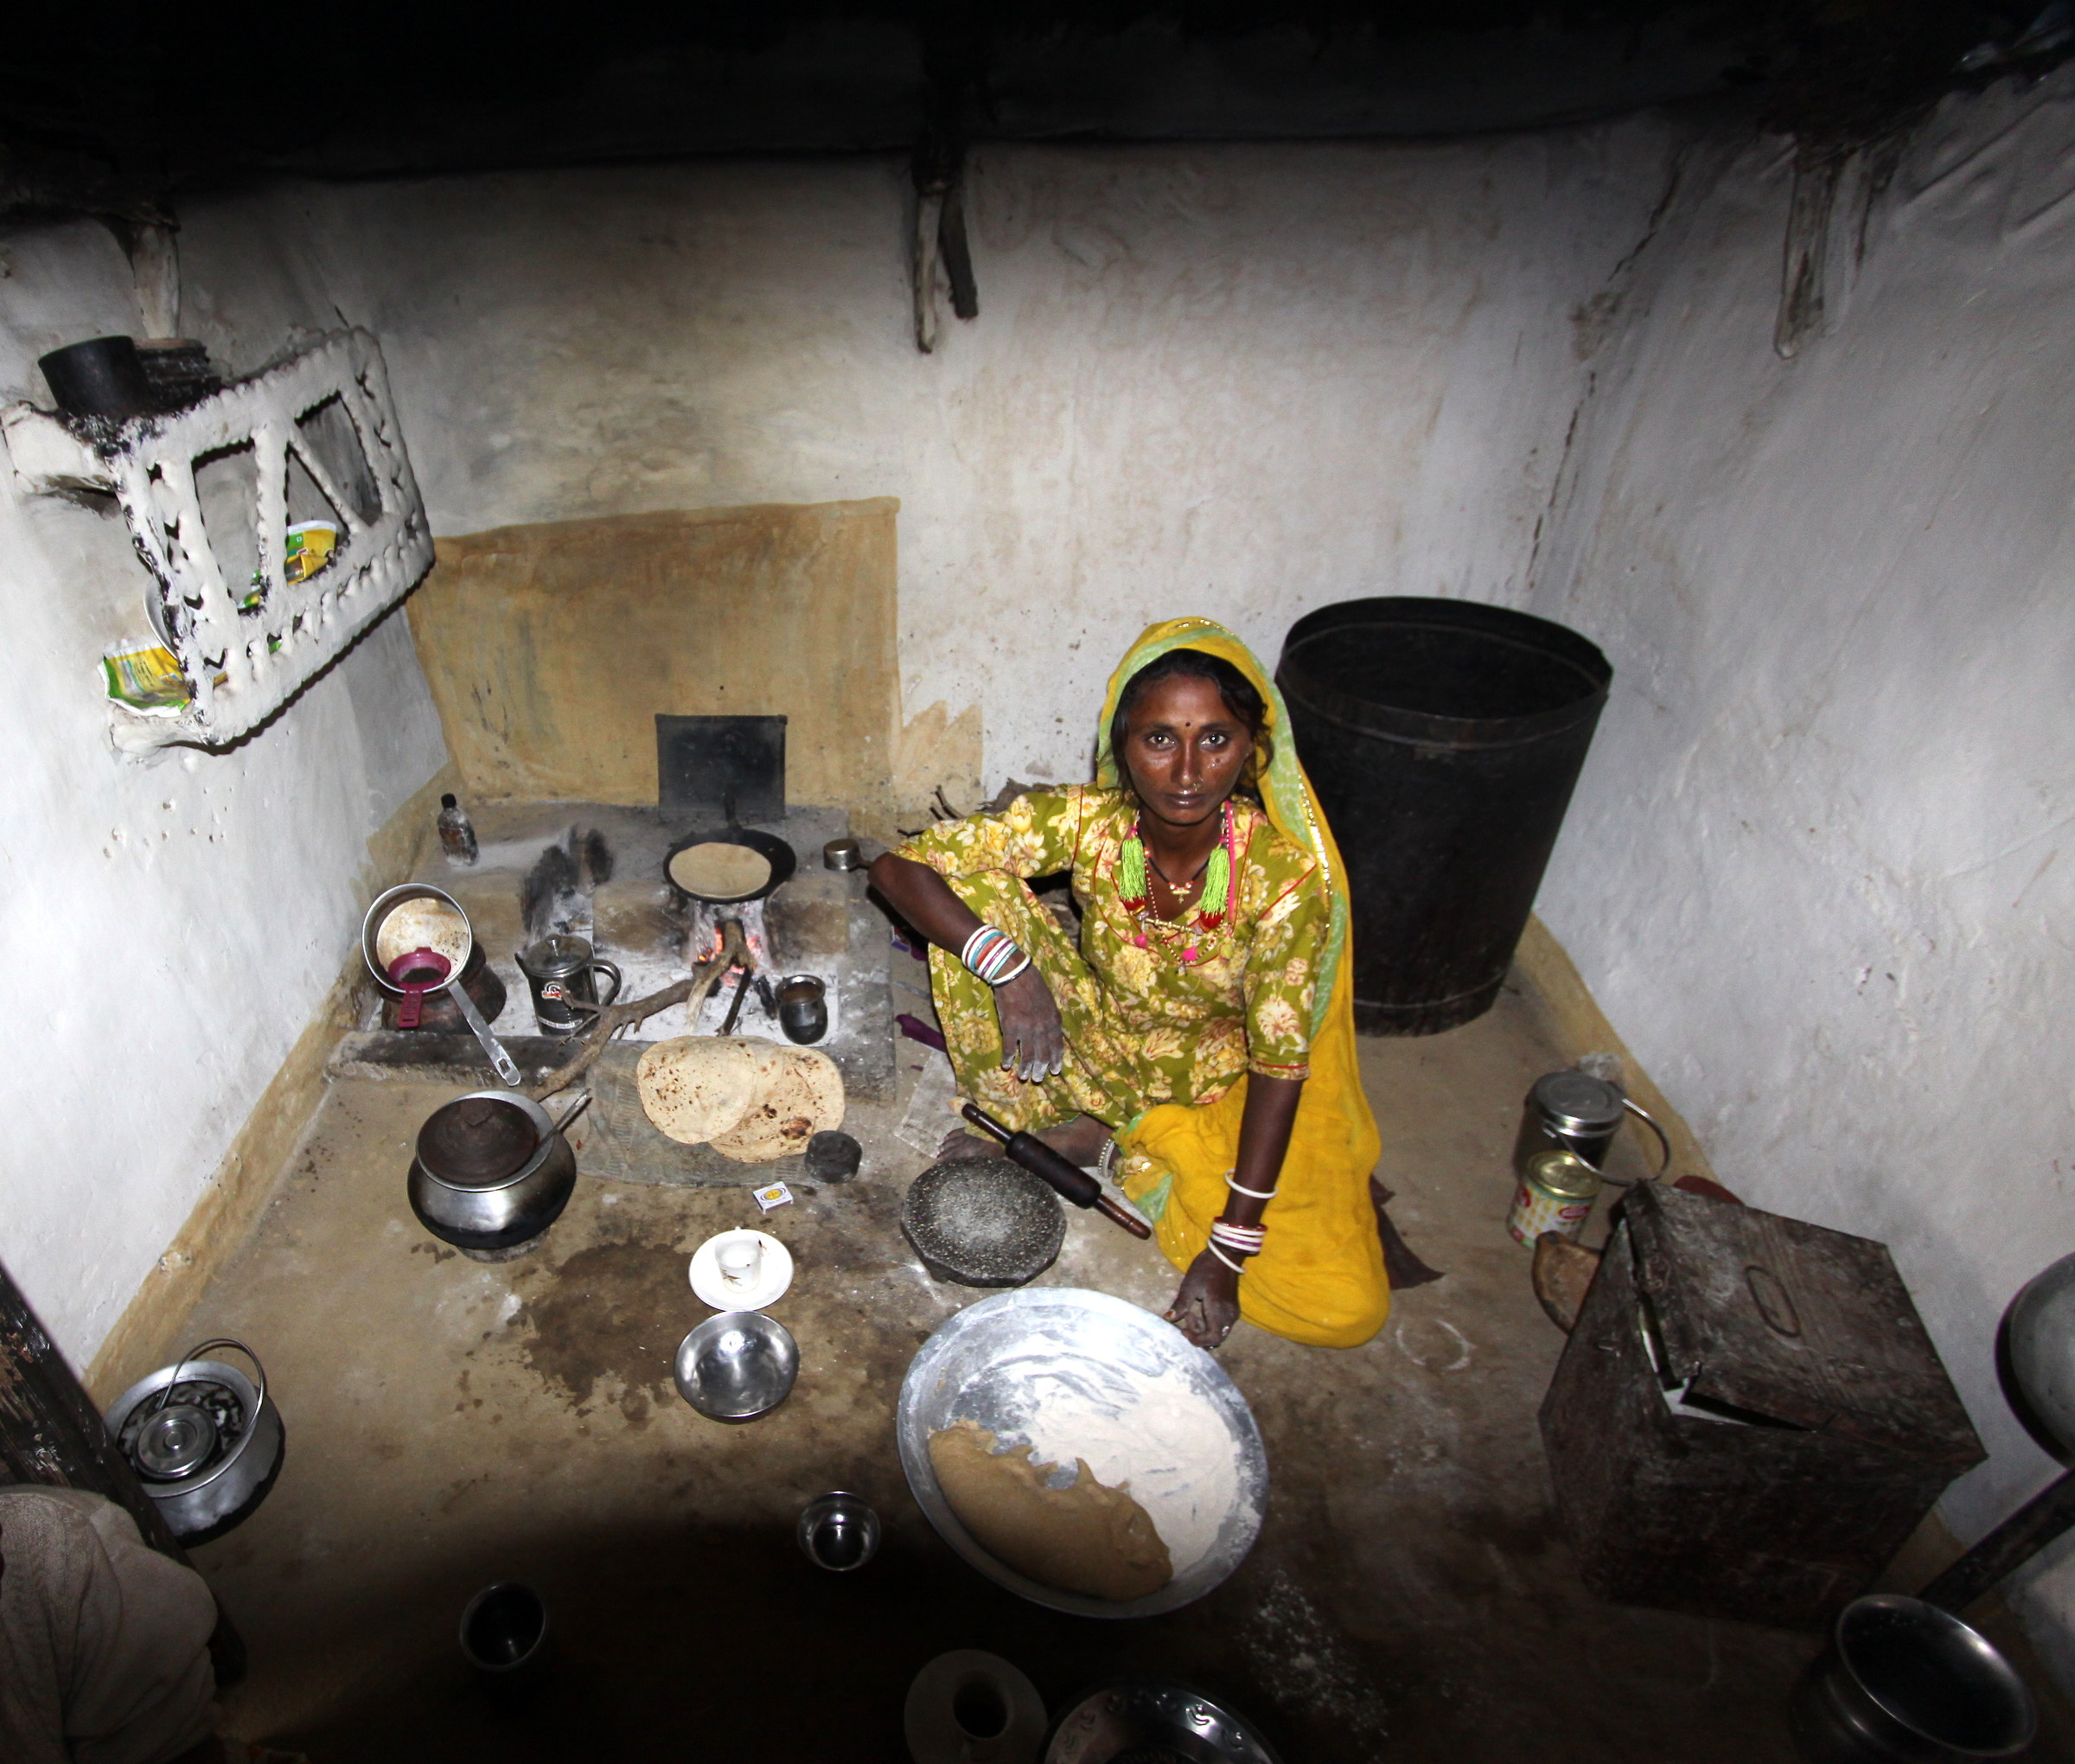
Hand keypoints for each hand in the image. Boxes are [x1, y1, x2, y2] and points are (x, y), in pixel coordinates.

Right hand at [993, 965, 1064, 1080]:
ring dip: (1025, 1068)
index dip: (1056, 1060)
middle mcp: (1042, 1028)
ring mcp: (1026, 1029)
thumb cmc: (1032, 983)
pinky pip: (1009, 1048)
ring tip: (1023, 1076)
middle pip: (1043, 1054)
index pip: (1057, 1046)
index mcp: (1054, 1020)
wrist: (1014, 973)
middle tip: (1037, 1078)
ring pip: (1027, 1055)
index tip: (1055, 1071)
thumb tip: (1052, 1031)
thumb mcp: (1049, 1000)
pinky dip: (1008, 1058)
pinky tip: (1005, 1065)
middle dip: (1041, 1069)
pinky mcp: (1010, 1027)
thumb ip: (1051, 1017)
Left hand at [1166, 1250, 1240, 1348]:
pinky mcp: (1233, 1308)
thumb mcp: (1189, 1285)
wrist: (1225, 1255)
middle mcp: (1229, 1315)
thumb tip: (1168, 1319)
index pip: (1212, 1338)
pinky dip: (1210, 1323)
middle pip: (1216, 1339)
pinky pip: (1222, 1325)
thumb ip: (1180, 1305)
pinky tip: (1200, 1310)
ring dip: (1204, 1329)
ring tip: (1191, 1312)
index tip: (1183, 1329)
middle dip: (1199, 1335)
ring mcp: (1233, 1312)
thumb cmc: (1206, 1268)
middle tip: (1187, 1319)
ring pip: (1219, 1332)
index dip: (1197, 1340)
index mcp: (1218, 1310)